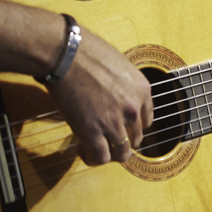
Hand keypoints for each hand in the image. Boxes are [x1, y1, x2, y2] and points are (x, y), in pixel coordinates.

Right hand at [47, 29, 152, 164]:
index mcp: (142, 90)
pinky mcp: (92, 131)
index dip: (131, 126)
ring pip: (121, 154)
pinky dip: (92, 159)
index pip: (146, 120)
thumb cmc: (86, 53)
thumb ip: (123, 87)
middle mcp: (133, 108)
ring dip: (110, 154)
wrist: (65, 53)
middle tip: (105, 137)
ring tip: (95, 148)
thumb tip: (115, 98)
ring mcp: (114, 121)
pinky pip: (100, 157)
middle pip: (135, 138)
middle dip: (121, 140)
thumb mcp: (118, 67)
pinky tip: (82, 150)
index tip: (119, 126)